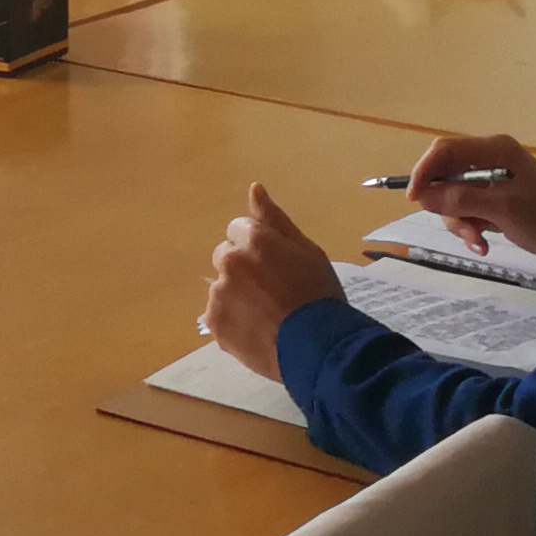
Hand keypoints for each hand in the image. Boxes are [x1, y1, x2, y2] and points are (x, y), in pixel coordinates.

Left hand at [197, 183, 342, 381]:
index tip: (276, 265)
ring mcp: (219, 294)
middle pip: (226, 256)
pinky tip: (257, 330)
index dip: (258, 246)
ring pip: (222, 287)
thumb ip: (275, 220)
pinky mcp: (215, 322)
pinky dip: (233, 321)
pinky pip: (218, 314)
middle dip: (243, 268)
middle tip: (271, 290)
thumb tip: (254, 188)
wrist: (320, 347)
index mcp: (254, 240)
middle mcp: (230, 262)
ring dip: (237, 295)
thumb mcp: (307, 251)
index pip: (238, 229)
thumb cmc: (320, 295)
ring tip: (267, 315)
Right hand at [402, 136, 535, 263]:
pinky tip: (483, 244)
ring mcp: (491, 182)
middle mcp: (489, 160)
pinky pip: (468, 211)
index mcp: (493, 150)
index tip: (414, 198)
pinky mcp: (495, 201)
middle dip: (446, 205)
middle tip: (461, 229)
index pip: (443, 150)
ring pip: (453, 198)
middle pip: (445, 176)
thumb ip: (461, 200)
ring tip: (478, 241)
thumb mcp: (503, 209)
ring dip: (460, 222)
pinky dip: (471, 228)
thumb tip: (421, 195)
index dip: (424, 172)